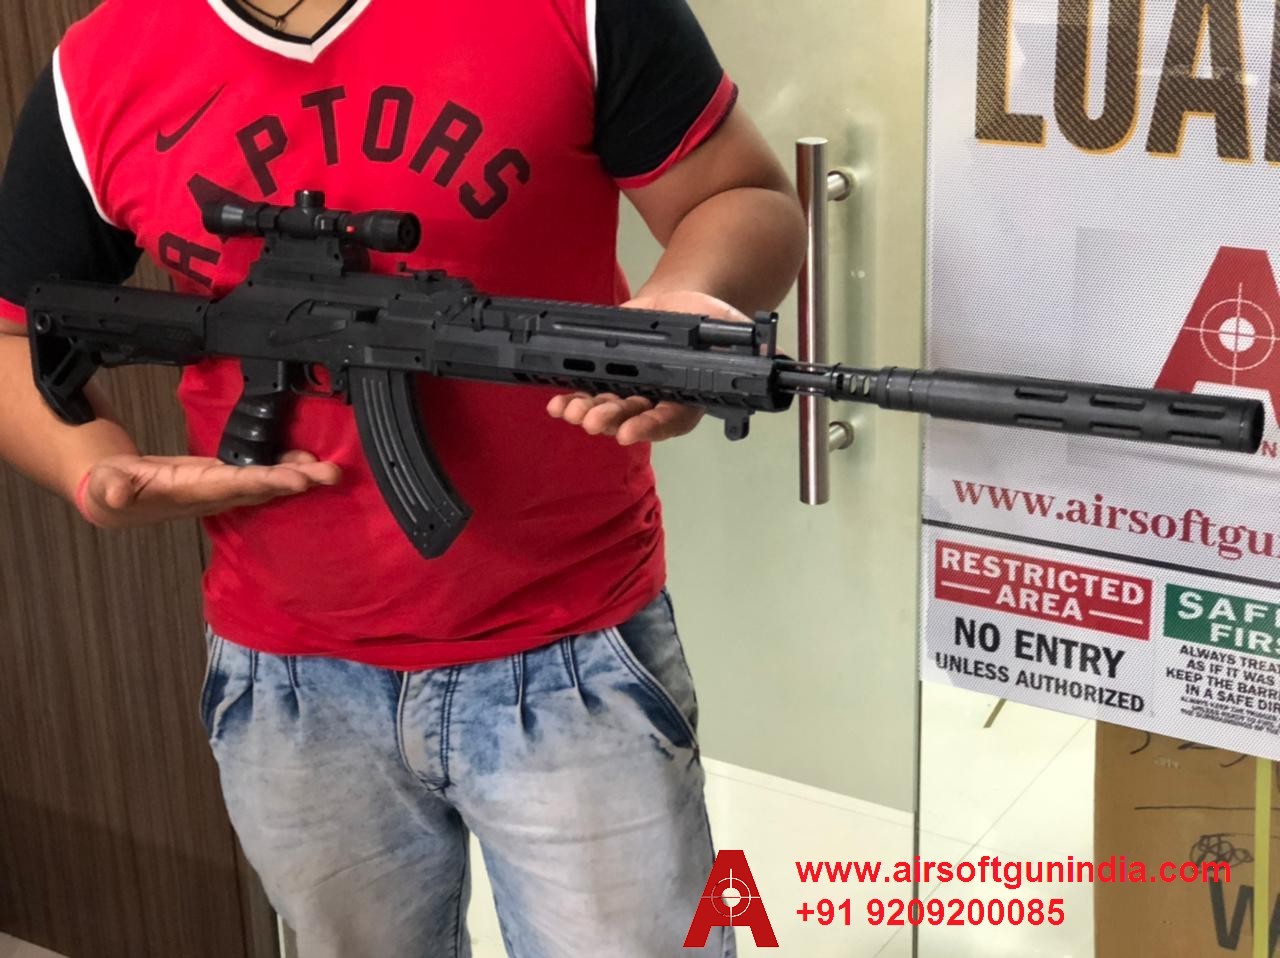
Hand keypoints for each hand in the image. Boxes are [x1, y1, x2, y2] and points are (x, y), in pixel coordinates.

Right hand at [79, 450, 341, 527]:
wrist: (117, 499)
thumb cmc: (113, 491)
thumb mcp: (107, 489)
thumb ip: (114, 490)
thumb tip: (119, 491)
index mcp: (193, 492)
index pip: (236, 486)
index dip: (268, 481)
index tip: (299, 479)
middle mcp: (215, 494)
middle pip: (263, 487)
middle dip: (298, 481)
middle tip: (331, 474)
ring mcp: (223, 488)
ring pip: (267, 482)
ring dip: (300, 476)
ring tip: (331, 470)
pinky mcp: (224, 477)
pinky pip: (261, 474)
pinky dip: (285, 467)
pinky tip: (308, 460)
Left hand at [546, 290, 751, 444]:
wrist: (680, 300)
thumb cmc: (708, 319)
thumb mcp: (730, 328)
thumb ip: (745, 345)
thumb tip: (775, 359)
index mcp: (688, 397)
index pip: (671, 419)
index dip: (652, 427)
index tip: (632, 433)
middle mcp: (657, 401)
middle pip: (633, 419)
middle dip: (611, 421)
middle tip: (593, 422)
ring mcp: (631, 390)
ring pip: (608, 408)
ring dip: (587, 412)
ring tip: (571, 412)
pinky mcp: (609, 374)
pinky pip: (588, 392)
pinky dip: (570, 398)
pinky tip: (557, 401)